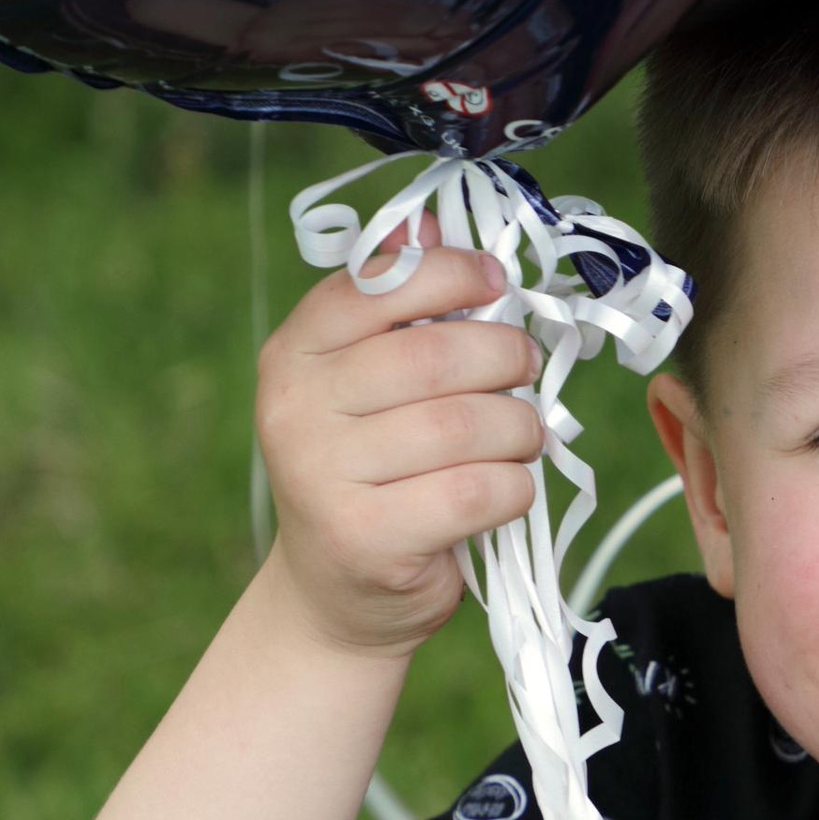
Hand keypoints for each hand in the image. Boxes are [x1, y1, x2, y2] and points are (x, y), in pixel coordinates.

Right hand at [254, 242, 543, 656]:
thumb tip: (431, 223)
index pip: (379, 286)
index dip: (453, 275)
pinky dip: (514, 486)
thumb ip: (398, 308)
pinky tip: (505, 490)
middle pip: (436, 355)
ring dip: (519, 427)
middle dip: (506, 357)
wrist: (338, 595)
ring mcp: (323, 476)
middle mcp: (295, 409)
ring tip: (520, 437)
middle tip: (525, 372)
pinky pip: (478, 489)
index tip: (496, 285)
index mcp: (293, 354)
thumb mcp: (368, 385)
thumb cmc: (373, 474)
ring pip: (468, 423)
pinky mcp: (367, 536)